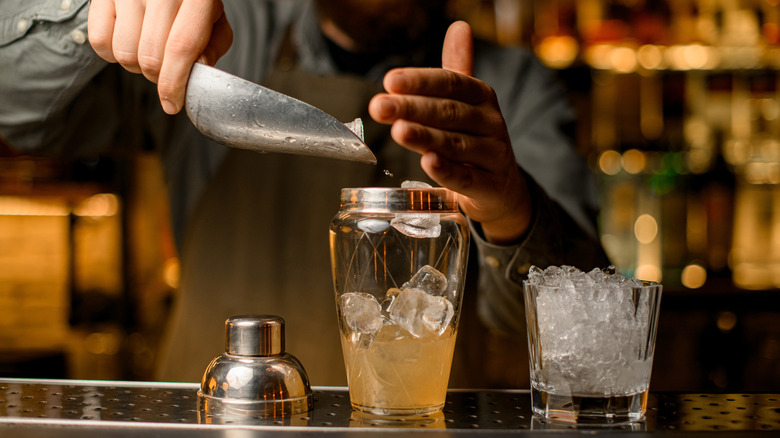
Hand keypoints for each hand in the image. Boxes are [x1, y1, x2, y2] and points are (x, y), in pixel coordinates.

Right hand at [87, 0, 232, 113]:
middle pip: (151, 57)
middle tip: (164, 69)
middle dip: (157, 77)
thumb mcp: (212, 19)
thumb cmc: (188, 1)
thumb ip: (213, 46)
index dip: (174, 83)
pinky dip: (111, 52)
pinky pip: (99, 41)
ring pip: (125, 54)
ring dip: (135, 65)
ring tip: (146, 50)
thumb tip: (197, 71)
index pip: (181, 48)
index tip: (172, 104)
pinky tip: (127, 39)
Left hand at [368, 21, 531, 244]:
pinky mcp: (490, 185)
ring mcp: (493, 155)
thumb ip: (457, 70)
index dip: (421, 81)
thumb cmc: (475, 140)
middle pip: (449, 112)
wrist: (501, 188)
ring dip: (425, 136)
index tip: (389, 80)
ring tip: (399, 131)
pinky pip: (466, 177)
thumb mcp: (467, 104)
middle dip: (412, 108)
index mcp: (482, 97)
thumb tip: (458, 26)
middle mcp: (491, 122)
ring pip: (456, 144)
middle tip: (379, 106)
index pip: (451, 83)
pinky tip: (427, 162)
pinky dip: (446, 170)